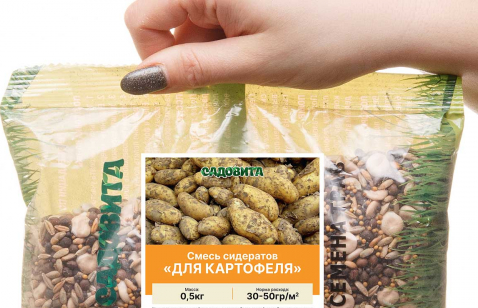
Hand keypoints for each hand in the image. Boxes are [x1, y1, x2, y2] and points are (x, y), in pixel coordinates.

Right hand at [121, 0, 477, 110]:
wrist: (380, 23)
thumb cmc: (324, 42)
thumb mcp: (252, 63)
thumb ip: (191, 70)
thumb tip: (136, 81)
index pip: (142, 17)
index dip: (154, 57)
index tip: (186, 80)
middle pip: (162, 16)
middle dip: (181, 53)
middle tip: (224, 72)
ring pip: (187, 21)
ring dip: (204, 50)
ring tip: (247, 60)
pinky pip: (211, 18)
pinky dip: (220, 42)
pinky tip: (249, 50)